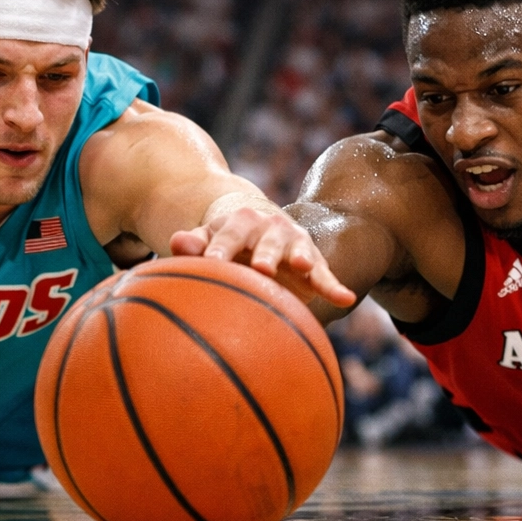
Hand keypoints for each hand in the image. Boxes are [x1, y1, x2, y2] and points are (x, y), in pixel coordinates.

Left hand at [170, 205, 355, 307]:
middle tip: (261, 268)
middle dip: (265, 253)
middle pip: (267, 241)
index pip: (228, 235)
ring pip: (298, 251)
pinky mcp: (313, 263)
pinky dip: (334, 286)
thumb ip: (194, 243)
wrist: (260, 228)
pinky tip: (345, 298)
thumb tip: (176, 242)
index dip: (220, 248)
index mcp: (240, 222)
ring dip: (301, 259)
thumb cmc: (226, 242)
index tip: (212, 262)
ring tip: (302, 267)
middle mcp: (270, 228)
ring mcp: (294, 244)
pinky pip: (324, 275)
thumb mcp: (209, 239)